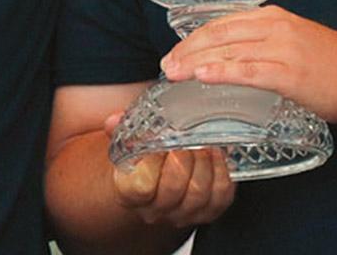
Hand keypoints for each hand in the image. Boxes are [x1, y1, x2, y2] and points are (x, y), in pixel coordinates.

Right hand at [103, 115, 234, 230]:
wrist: (154, 183)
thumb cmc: (140, 160)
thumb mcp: (126, 143)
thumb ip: (120, 130)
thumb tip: (114, 121)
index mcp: (129, 193)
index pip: (142, 186)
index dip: (154, 162)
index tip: (160, 141)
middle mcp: (154, 210)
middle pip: (174, 189)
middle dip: (184, 158)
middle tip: (186, 138)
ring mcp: (182, 215)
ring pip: (199, 194)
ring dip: (204, 164)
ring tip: (203, 143)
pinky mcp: (207, 214)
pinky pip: (220, 198)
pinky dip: (222, 173)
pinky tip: (216, 155)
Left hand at [162, 5, 336, 123]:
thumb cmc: (334, 63)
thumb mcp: (294, 39)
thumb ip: (265, 42)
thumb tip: (233, 55)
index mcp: (272, 17)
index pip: (222, 23)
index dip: (193, 38)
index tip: (175, 52)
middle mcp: (274, 27)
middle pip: (218, 35)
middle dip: (187, 50)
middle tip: (166, 66)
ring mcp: (282, 49)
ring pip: (228, 52)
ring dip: (195, 62)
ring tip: (173, 73)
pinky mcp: (289, 73)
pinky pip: (248, 71)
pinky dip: (222, 72)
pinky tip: (202, 76)